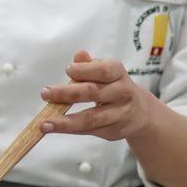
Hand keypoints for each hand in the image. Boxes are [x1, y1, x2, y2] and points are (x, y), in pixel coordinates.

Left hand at [38, 50, 157, 141]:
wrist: (141, 112)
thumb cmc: (115, 86)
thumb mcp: (106, 71)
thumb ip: (90, 64)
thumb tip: (79, 55)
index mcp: (119, 73)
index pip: (103, 70)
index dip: (85, 70)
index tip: (67, 70)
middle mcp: (122, 93)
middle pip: (93, 93)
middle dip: (67, 93)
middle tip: (45, 93)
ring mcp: (119, 114)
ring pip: (91, 118)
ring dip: (65, 121)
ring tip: (45, 123)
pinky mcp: (113, 131)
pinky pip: (89, 130)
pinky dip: (70, 130)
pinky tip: (54, 128)